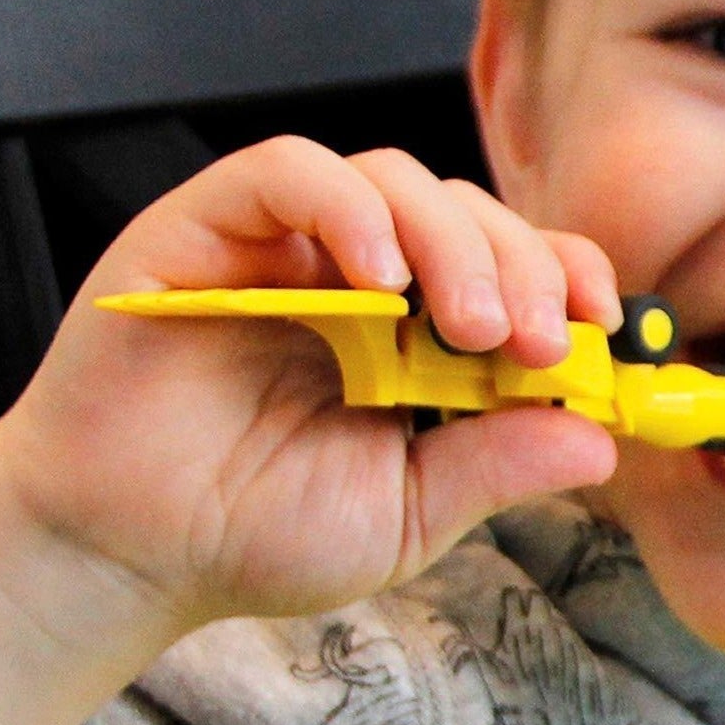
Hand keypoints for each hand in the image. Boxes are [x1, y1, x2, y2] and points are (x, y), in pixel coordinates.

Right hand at [0, 137, 622, 724]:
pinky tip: (376, 279)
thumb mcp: (404, 514)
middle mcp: (360, 273)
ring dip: (452, 239)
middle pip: (468, 213)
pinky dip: (346, 207)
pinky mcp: (208, 224)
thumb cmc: (254, 531)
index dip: (568, 276)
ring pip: (394, 180)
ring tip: (467, 323)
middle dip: (523, 266)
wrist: (120, 554)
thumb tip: (603, 442)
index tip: (603, 327)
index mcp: (418, 332)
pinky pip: (289, 171)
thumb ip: (495, 467)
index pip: (516, 264)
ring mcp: (286, 243)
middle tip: (536, 340)